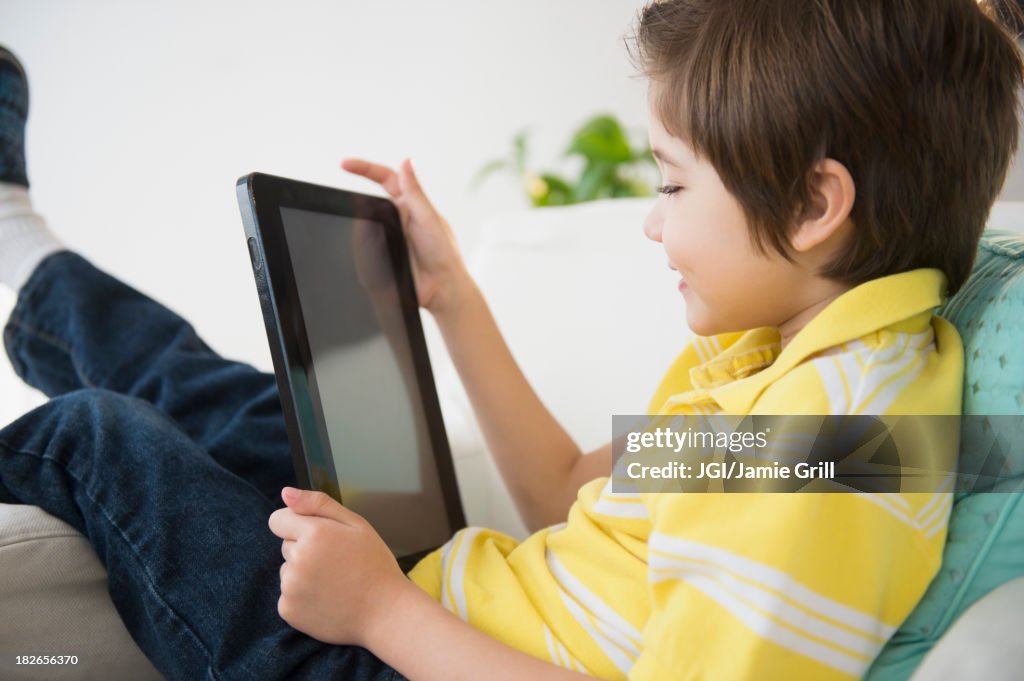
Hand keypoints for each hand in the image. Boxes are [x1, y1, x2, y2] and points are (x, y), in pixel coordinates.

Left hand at [268, 487, 410, 646]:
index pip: (278, 519)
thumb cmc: (375, 565)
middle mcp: (297, 559)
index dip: (297, 525)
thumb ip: (318, 504)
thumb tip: (286, 493)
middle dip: (305, 550)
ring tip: (335, 583)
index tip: (317, 537)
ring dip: (304, 574)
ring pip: (287, 571)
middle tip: (336, 563)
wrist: (385, 612)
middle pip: (286, 546)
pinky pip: (288, 595)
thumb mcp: (356, 524)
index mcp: (314, 533)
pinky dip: (303, 597)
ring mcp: (290, 587)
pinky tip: (327, 599)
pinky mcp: (288, 610)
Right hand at [341, 158, 471, 315]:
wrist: (442, 290)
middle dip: (362, 213)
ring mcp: (388, 238)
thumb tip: (406, 163)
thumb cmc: (444, 254)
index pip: (385, 179)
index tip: (344, 165)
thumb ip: (415, 193)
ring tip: (392, 251)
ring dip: (368, 239)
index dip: (364, 169)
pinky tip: (381, 263)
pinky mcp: (381, 257)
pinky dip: (368, 257)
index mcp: (410, 204)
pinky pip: (364, 253)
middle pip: (368, 206)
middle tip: (381, 231)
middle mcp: (397, 219)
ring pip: (364, 231)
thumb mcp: (429, 219)